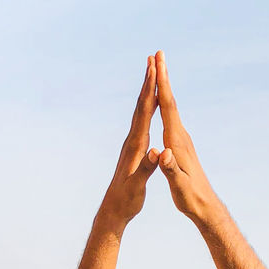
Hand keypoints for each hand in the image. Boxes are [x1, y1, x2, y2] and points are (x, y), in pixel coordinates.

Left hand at [97, 56, 159, 227]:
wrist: (114, 209)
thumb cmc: (127, 200)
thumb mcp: (137, 187)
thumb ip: (146, 169)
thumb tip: (154, 153)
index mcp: (135, 146)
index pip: (143, 113)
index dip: (149, 91)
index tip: (154, 70)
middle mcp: (132, 140)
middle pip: (141, 106)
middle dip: (147, 82)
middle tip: (153, 58)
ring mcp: (132, 143)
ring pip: (141, 111)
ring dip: (147, 91)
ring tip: (153, 73)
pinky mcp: (134, 148)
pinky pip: (142, 122)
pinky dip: (148, 108)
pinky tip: (152, 104)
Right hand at [154, 50, 222, 226]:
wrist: (205, 206)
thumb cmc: (190, 197)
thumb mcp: (179, 185)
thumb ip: (170, 169)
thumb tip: (164, 154)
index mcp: (177, 142)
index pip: (168, 108)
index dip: (162, 85)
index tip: (157, 64)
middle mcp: (181, 136)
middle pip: (170, 101)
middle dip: (164, 77)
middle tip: (158, 54)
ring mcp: (182, 140)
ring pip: (171, 107)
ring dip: (165, 87)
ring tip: (159, 69)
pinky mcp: (180, 145)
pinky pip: (170, 118)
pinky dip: (165, 103)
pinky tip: (163, 100)